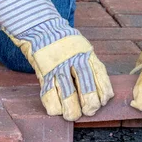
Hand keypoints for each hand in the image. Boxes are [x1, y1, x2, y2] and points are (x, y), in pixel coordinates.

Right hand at [0, 0, 113, 120]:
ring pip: (67, 92)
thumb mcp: (81, 47)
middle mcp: (73, 59)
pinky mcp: (43, 70)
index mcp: (86, 52)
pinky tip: (55, 110)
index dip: (103, 92)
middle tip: (88, 111)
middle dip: (89, 104)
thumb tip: (99, 90)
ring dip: (70, 109)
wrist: (39, 26)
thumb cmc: (62, 40)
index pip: (99, 75)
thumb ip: (89, 64)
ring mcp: (57, 65)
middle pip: (85, 85)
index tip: (103, 102)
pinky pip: (48, 92)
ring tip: (72, 115)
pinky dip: (52, 105)